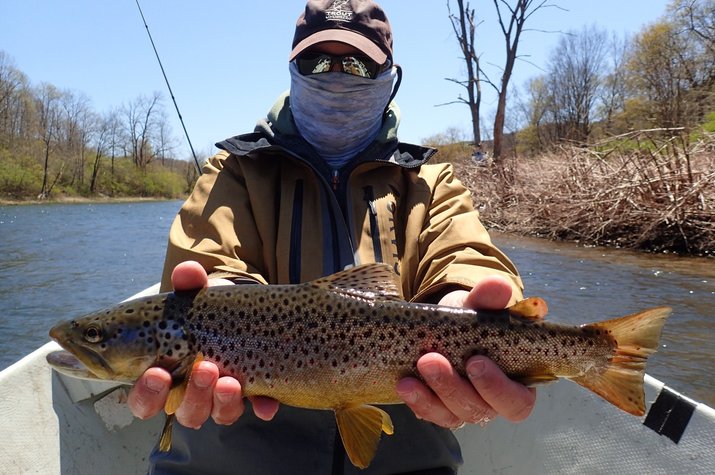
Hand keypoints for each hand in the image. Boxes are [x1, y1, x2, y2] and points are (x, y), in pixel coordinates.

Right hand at [127, 261, 279, 427]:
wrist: (241, 310)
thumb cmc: (205, 310)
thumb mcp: (196, 296)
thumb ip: (189, 284)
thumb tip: (188, 271)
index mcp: (165, 375)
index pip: (145, 400)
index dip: (148, 394)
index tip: (158, 373)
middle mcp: (191, 394)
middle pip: (185, 412)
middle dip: (193, 395)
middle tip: (204, 367)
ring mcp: (222, 398)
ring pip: (218, 415)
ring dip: (222, 401)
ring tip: (230, 380)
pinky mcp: (253, 394)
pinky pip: (258, 409)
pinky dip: (262, 407)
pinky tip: (266, 404)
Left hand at [396, 275, 535, 427]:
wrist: (447, 323)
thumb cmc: (474, 319)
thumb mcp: (480, 305)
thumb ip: (490, 298)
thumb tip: (498, 285)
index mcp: (517, 383)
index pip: (517, 401)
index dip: (497, 388)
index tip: (475, 362)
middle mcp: (492, 402)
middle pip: (479, 409)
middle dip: (452, 386)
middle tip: (431, 359)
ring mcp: (464, 408)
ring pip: (452, 415)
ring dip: (430, 395)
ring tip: (414, 370)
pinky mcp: (439, 408)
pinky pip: (429, 413)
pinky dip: (417, 400)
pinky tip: (404, 383)